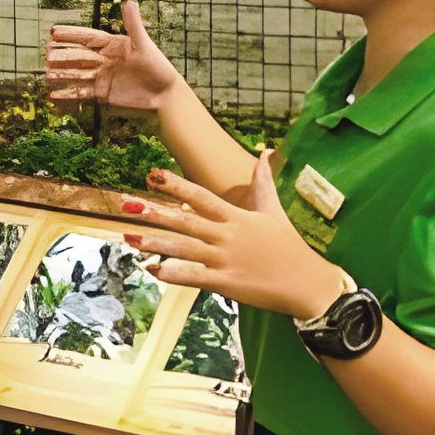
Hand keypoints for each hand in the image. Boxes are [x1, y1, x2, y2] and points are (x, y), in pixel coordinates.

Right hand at [46, 0, 185, 112]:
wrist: (165, 96)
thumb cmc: (159, 68)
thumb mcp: (145, 46)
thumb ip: (134, 26)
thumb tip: (129, 1)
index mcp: (112, 46)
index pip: (87, 38)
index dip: (71, 35)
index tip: (54, 32)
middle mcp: (103, 61)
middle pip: (78, 57)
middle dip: (62, 57)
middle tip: (47, 56)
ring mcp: (101, 79)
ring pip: (77, 76)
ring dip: (62, 77)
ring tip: (47, 77)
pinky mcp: (102, 96)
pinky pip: (82, 95)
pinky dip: (68, 96)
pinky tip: (54, 97)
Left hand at [117, 153, 342, 322]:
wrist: (308, 282)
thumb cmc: (290, 246)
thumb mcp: (274, 210)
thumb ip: (264, 182)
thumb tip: (266, 151)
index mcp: (237, 217)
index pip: (201, 197)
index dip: (176, 185)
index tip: (153, 174)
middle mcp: (228, 235)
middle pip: (186, 221)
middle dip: (155, 212)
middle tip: (126, 204)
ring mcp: (226, 259)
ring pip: (185, 249)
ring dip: (156, 243)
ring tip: (129, 238)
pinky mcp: (227, 283)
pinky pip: (195, 277)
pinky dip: (174, 274)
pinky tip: (153, 270)